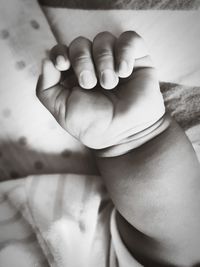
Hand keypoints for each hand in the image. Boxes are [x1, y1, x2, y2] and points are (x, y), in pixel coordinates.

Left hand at [36, 31, 164, 149]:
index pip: (62, 51)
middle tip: (89, 84)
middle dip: (82, 61)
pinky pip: (129, 39)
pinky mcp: (137, 58)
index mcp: (74, 76)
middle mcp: (93, 65)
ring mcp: (114, 60)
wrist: (125, 133)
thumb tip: (46, 60)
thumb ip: (45, 88)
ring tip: (109, 84)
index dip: (59, 52)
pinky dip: (124, 52)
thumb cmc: (94, 124)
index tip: (62, 64)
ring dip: (103, 62)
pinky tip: (124, 72)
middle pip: (80, 43)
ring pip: (103, 39)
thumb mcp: (61, 111)